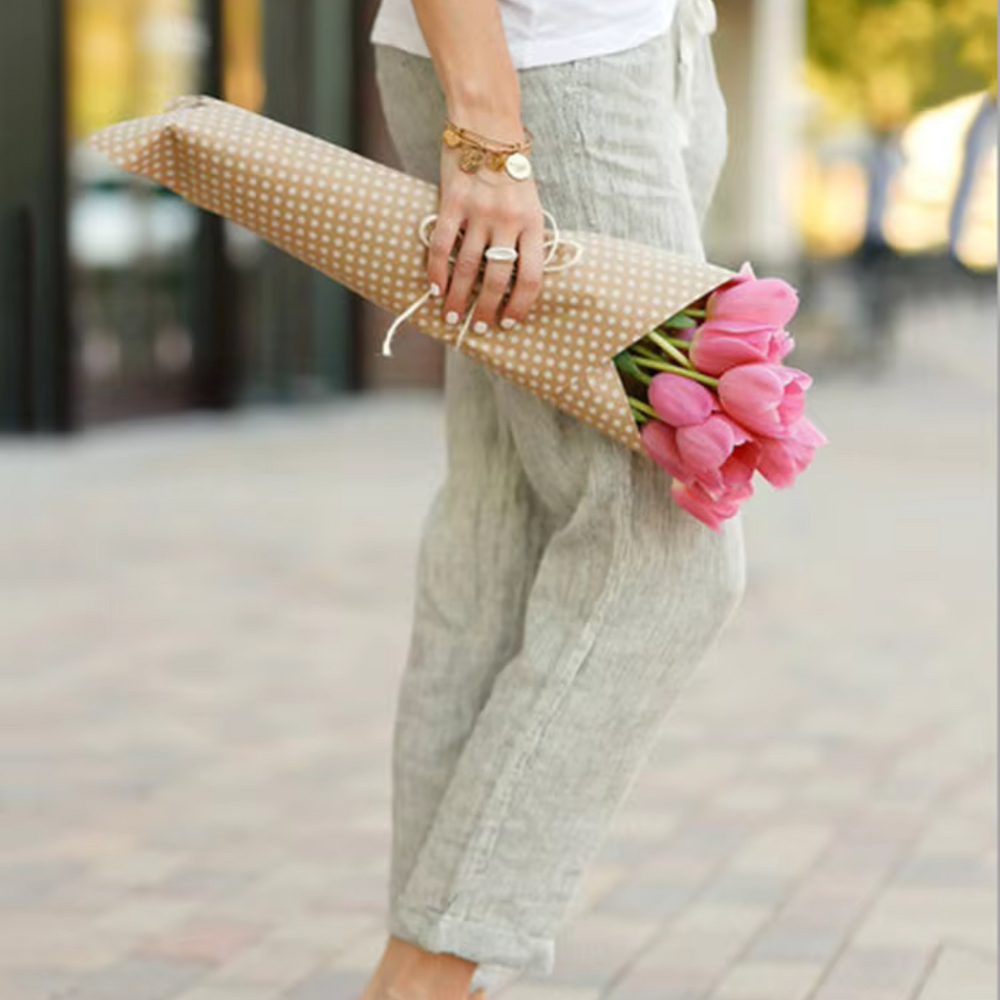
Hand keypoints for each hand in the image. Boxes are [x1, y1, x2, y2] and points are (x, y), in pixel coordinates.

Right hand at [428, 143, 544, 330]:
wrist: (488, 125)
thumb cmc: (510, 169)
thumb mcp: (530, 202)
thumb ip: (524, 236)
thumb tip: (516, 278)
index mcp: (532, 223)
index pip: (531, 277)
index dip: (520, 305)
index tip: (510, 322)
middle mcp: (508, 220)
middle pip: (498, 278)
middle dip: (488, 310)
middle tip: (479, 328)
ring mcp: (480, 211)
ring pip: (468, 267)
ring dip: (458, 297)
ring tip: (452, 315)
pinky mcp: (453, 202)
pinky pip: (443, 245)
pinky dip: (437, 271)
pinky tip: (435, 289)